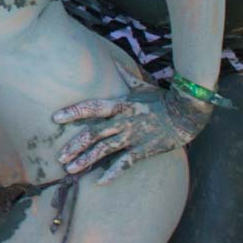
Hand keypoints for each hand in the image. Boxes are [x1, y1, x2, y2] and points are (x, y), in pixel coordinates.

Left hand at [52, 86, 210, 183]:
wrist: (186, 113)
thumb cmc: (162, 99)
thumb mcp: (141, 85)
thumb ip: (124, 76)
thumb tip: (114, 61)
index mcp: (121, 105)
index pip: (92, 107)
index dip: (73, 112)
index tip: (55, 118)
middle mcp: (123, 121)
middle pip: (93, 133)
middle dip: (74, 145)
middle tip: (59, 156)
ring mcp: (133, 137)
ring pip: (104, 150)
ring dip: (86, 160)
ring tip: (70, 170)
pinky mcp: (143, 150)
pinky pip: (124, 164)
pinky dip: (112, 173)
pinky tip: (99, 182)